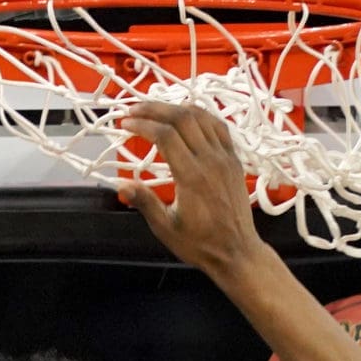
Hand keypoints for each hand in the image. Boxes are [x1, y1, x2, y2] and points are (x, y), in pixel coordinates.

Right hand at [117, 103, 266, 273]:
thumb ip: (145, 203)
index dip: (142, 124)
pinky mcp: (234, 160)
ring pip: (202, 116)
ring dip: (176, 108)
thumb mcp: (166, 228)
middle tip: (134, 109)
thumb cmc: (202, 244)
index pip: (164, 136)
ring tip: (156, 110)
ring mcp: (226, 158)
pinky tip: (186, 117)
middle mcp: (211, 161)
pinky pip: (218, 126)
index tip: (126, 123)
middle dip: (154, 108)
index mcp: (192, 177)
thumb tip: (122, 186)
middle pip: (181, 118)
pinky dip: (200, 115)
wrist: (237, 252)